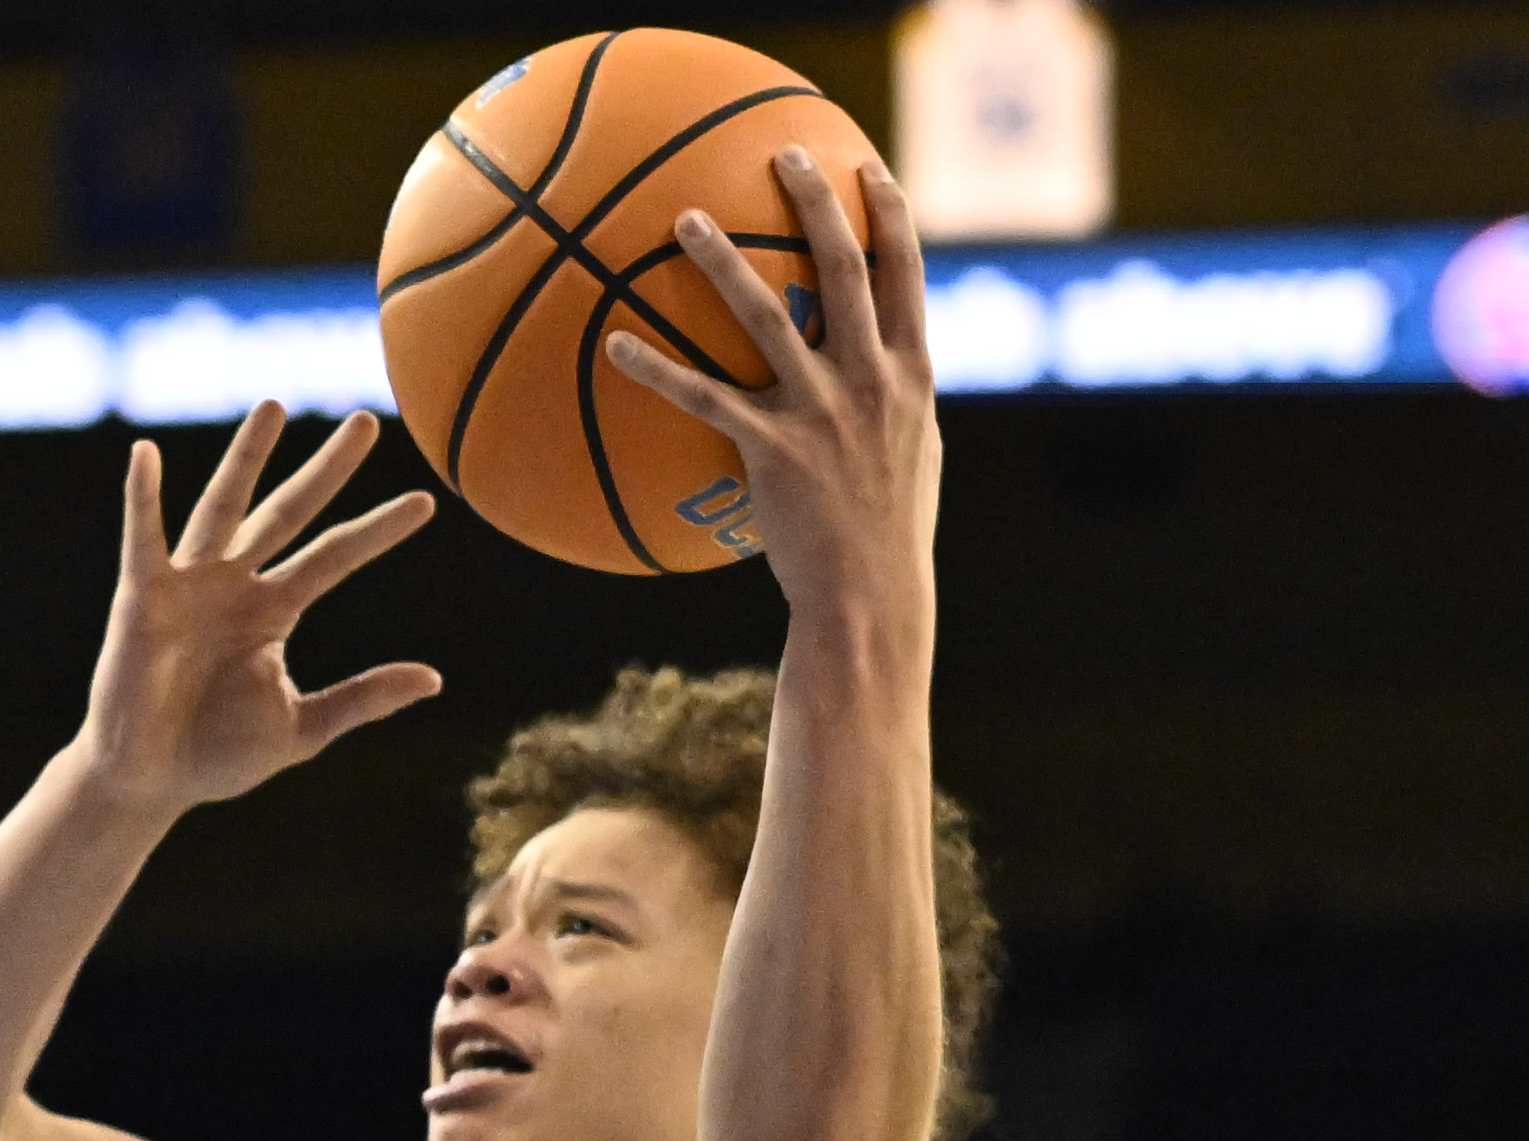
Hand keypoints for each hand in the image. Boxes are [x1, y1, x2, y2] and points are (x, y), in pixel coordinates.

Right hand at [72, 402, 442, 816]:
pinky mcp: (143, 598)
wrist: (148, 784)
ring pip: (225, 507)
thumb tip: (435, 679)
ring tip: (275, 406)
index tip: (425, 502)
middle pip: (290, 513)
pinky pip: (144, 540)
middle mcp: (235, 585)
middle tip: (367, 422)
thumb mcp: (302, 727)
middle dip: (327, 470)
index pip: (335, 558)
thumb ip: (363, 699)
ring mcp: (189, 585)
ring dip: (247, 456)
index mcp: (273, 611)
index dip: (377, 531)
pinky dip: (142, 497)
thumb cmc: (215, 756)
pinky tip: (146, 454)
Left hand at [604, 150, 937, 633]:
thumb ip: (895, 404)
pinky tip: (614, 344)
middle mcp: (871, 378)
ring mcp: (822, 411)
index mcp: (912, 374)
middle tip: (785, 154)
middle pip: (844, 268)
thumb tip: (874, 373)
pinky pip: (702, 396)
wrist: (870, 599)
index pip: (906, 275)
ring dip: (722, 261)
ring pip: (767, 315)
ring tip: (683, 221)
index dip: (890, 216)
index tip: (867, 171)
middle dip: (816, 203)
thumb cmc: (887, 535)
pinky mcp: (771, 449)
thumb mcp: (913, 457)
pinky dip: (656, 367)